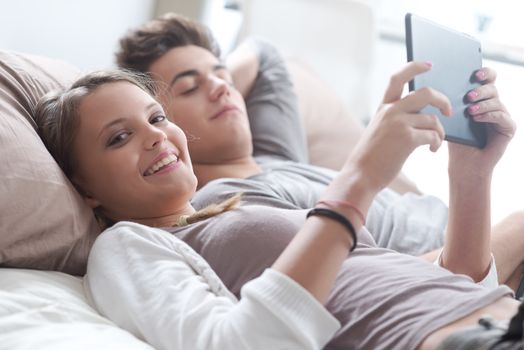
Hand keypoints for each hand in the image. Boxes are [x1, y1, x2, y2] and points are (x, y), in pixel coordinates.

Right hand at [346, 62, 450, 190]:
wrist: (361, 175)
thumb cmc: (373, 156)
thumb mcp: (380, 130)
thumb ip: (397, 118)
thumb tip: (426, 115)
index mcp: (384, 107)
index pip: (398, 78)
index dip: (415, 67)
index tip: (430, 64)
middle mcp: (391, 111)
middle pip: (426, 93)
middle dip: (443, 100)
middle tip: (448, 112)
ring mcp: (398, 123)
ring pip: (432, 119)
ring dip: (440, 131)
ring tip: (435, 142)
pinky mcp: (407, 138)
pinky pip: (433, 135)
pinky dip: (436, 143)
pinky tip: (432, 150)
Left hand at [448, 67, 515, 178]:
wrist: (463, 165)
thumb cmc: (456, 141)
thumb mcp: (452, 119)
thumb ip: (452, 102)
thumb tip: (442, 85)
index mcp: (481, 98)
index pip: (487, 78)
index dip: (484, 72)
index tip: (474, 73)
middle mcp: (494, 104)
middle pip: (492, 88)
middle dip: (480, 90)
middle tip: (468, 97)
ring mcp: (503, 115)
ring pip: (497, 101)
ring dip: (483, 104)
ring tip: (470, 111)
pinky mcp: (509, 128)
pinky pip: (502, 117)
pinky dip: (489, 115)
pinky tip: (477, 118)